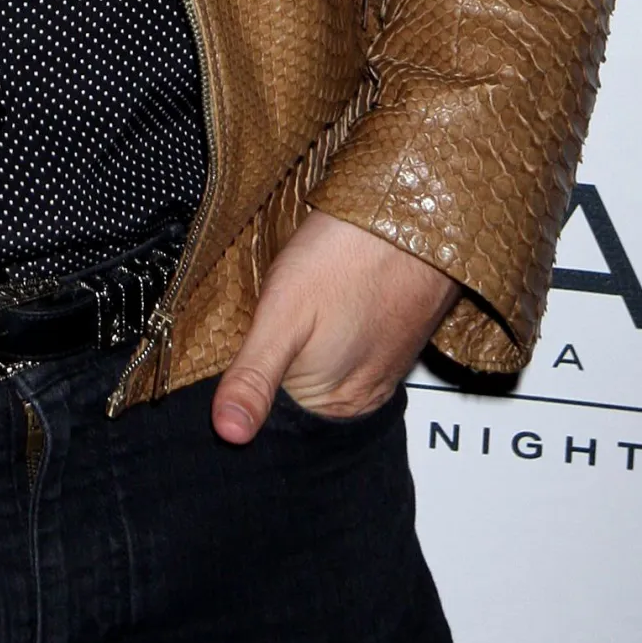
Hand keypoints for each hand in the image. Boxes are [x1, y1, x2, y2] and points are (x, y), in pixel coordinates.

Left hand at [211, 210, 458, 443]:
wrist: (412, 209)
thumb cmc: (347, 257)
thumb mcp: (282, 314)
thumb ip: (255, 377)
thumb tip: (229, 433)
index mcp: (333, 405)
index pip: (272, 410)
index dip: (245, 377)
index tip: (235, 339)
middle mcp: (363, 397)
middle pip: (297, 388)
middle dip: (276, 360)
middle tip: (271, 309)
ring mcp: (382, 367)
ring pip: (320, 365)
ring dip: (302, 342)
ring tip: (299, 299)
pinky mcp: (392, 338)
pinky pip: (346, 345)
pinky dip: (327, 326)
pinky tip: (321, 294)